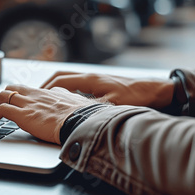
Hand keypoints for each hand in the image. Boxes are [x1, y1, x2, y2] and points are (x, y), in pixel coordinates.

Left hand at [0, 85, 97, 143]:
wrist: (81, 122)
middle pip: (12, 88)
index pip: (28, 89)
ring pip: (2, 96)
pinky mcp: (23, 115)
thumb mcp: (75, 103)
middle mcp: (36, 95)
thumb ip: (66, 99)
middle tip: (0, 109)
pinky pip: (0, 111)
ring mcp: (28, 103)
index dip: (20, 97)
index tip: (17, 104)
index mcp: (48, 93)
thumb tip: (65, 98)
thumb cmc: (82, 116)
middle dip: (3, 97)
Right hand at [41, 71, 173, 108]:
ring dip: (58, 88)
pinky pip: (79, 86)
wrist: (158, 90)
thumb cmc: (138, 96)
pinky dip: (69, 91)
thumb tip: (78, 118)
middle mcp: (92, 77)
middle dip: (47, 85)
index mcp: (91, 80)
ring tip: (48, 99)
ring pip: (71, 81)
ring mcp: (98, 80)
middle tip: (36, 96)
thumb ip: (95, 110)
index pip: (61, 80)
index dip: (46, 88)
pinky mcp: (104, 85)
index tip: (36, 96)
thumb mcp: (114, 105)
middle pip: (62, 77)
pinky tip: (70, 102)